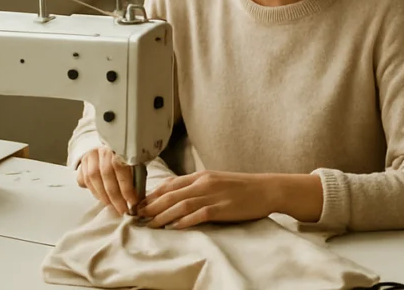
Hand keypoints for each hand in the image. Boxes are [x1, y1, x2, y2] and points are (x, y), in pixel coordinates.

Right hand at [76, 146, 138, 215]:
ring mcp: (90, 156)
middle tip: (122, 209)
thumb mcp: (136, 162)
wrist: (111, 146)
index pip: (121, 169)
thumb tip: (139, 195)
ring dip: (103, 196)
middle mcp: (103, 150)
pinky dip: (92, 190)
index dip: (126, 188)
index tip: (132, 202)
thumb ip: (137, 175)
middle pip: (106, 175)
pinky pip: (83, 179)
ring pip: (93, 178)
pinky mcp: (82, 162)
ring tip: (112, 206)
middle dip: (115, 196)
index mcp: (120, 148)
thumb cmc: (126, 158)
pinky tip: (101, 197)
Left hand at [138, 170, 273, 229]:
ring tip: (149, 225)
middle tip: (136, 216)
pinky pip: (197, 215)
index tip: (139, 204)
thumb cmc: (241, 187)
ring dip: (162, 215)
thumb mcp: (216, 181)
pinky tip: (173, 227)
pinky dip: (183, 221)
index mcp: (201, 176)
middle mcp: (204, 183)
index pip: (170, 184)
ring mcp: (213, 196)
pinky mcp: (222, 208)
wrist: (266, 189)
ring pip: (180, 205)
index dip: (151, 194)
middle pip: (170, 195)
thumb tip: (175, 197)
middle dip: (151, 206)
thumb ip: (196, 187)